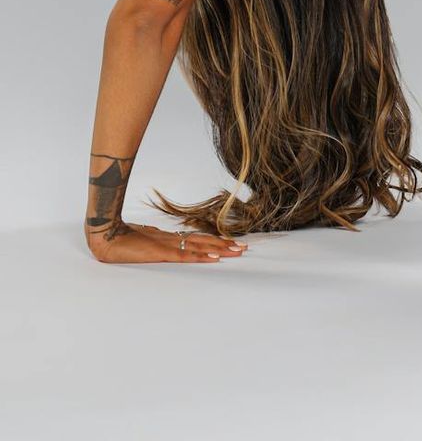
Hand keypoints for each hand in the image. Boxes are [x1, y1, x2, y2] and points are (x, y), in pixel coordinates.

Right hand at [85, 221, 247, 263]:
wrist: (106, 234)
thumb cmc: (122, 237)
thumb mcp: (144, 239)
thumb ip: (157, 241)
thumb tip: (168, 243)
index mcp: (168, 238)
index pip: (197, 239)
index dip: (215, 241)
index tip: (231, 243)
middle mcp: (172, 239)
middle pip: (204, 242)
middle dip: (225, 246)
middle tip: (244, 248)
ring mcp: (167, 245)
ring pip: (199, 246)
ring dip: (220, 250)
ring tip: (237, 251)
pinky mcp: (159, 253)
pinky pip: (185, 256)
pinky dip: (200, 257)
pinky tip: (214, 259)